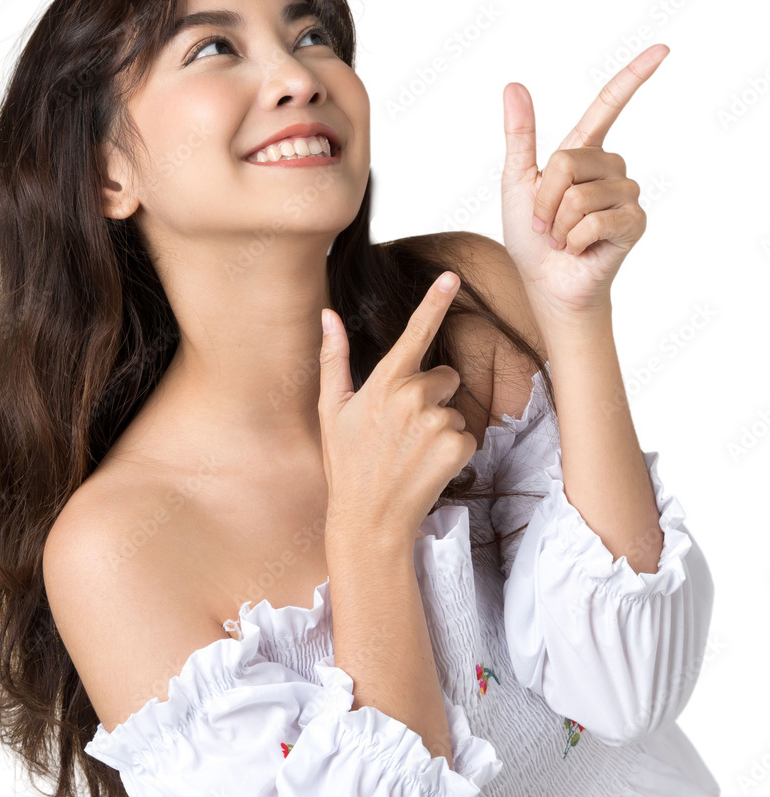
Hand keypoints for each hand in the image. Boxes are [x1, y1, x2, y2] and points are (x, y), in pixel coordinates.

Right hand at [318, 273, 477, 542]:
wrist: (369, 520)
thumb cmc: (346, 465)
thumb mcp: (331, 410)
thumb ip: (333, 358)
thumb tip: (328, 315)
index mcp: (382, 383)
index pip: (414, 334)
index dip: (434, 302)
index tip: (452, 276)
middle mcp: (412, 397)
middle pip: (445, 375)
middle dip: (432, 395)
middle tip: (403, 429)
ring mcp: (437, 422)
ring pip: (455, 408)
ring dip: (440, 426)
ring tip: (411, 453)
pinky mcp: (458, 447)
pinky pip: (467, 435)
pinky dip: (453, 450)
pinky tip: (427, 466)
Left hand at [500, 44, 669, 316]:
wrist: (545, 282)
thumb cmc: (531, 236)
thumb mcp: (517, 181)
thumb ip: (520, 135)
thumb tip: (514, 85)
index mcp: (583, 153)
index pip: (609, 106)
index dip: (633, 78)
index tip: (662, 50)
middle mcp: (610, 167)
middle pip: (568, 161)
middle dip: (543, 198)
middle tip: (544, 223)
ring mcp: (626, 194)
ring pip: (579, 195)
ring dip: (556, 224)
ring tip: (560, 238)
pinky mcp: (634, 222)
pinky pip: (595, 221)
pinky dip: (572, 239)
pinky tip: (576, 248)